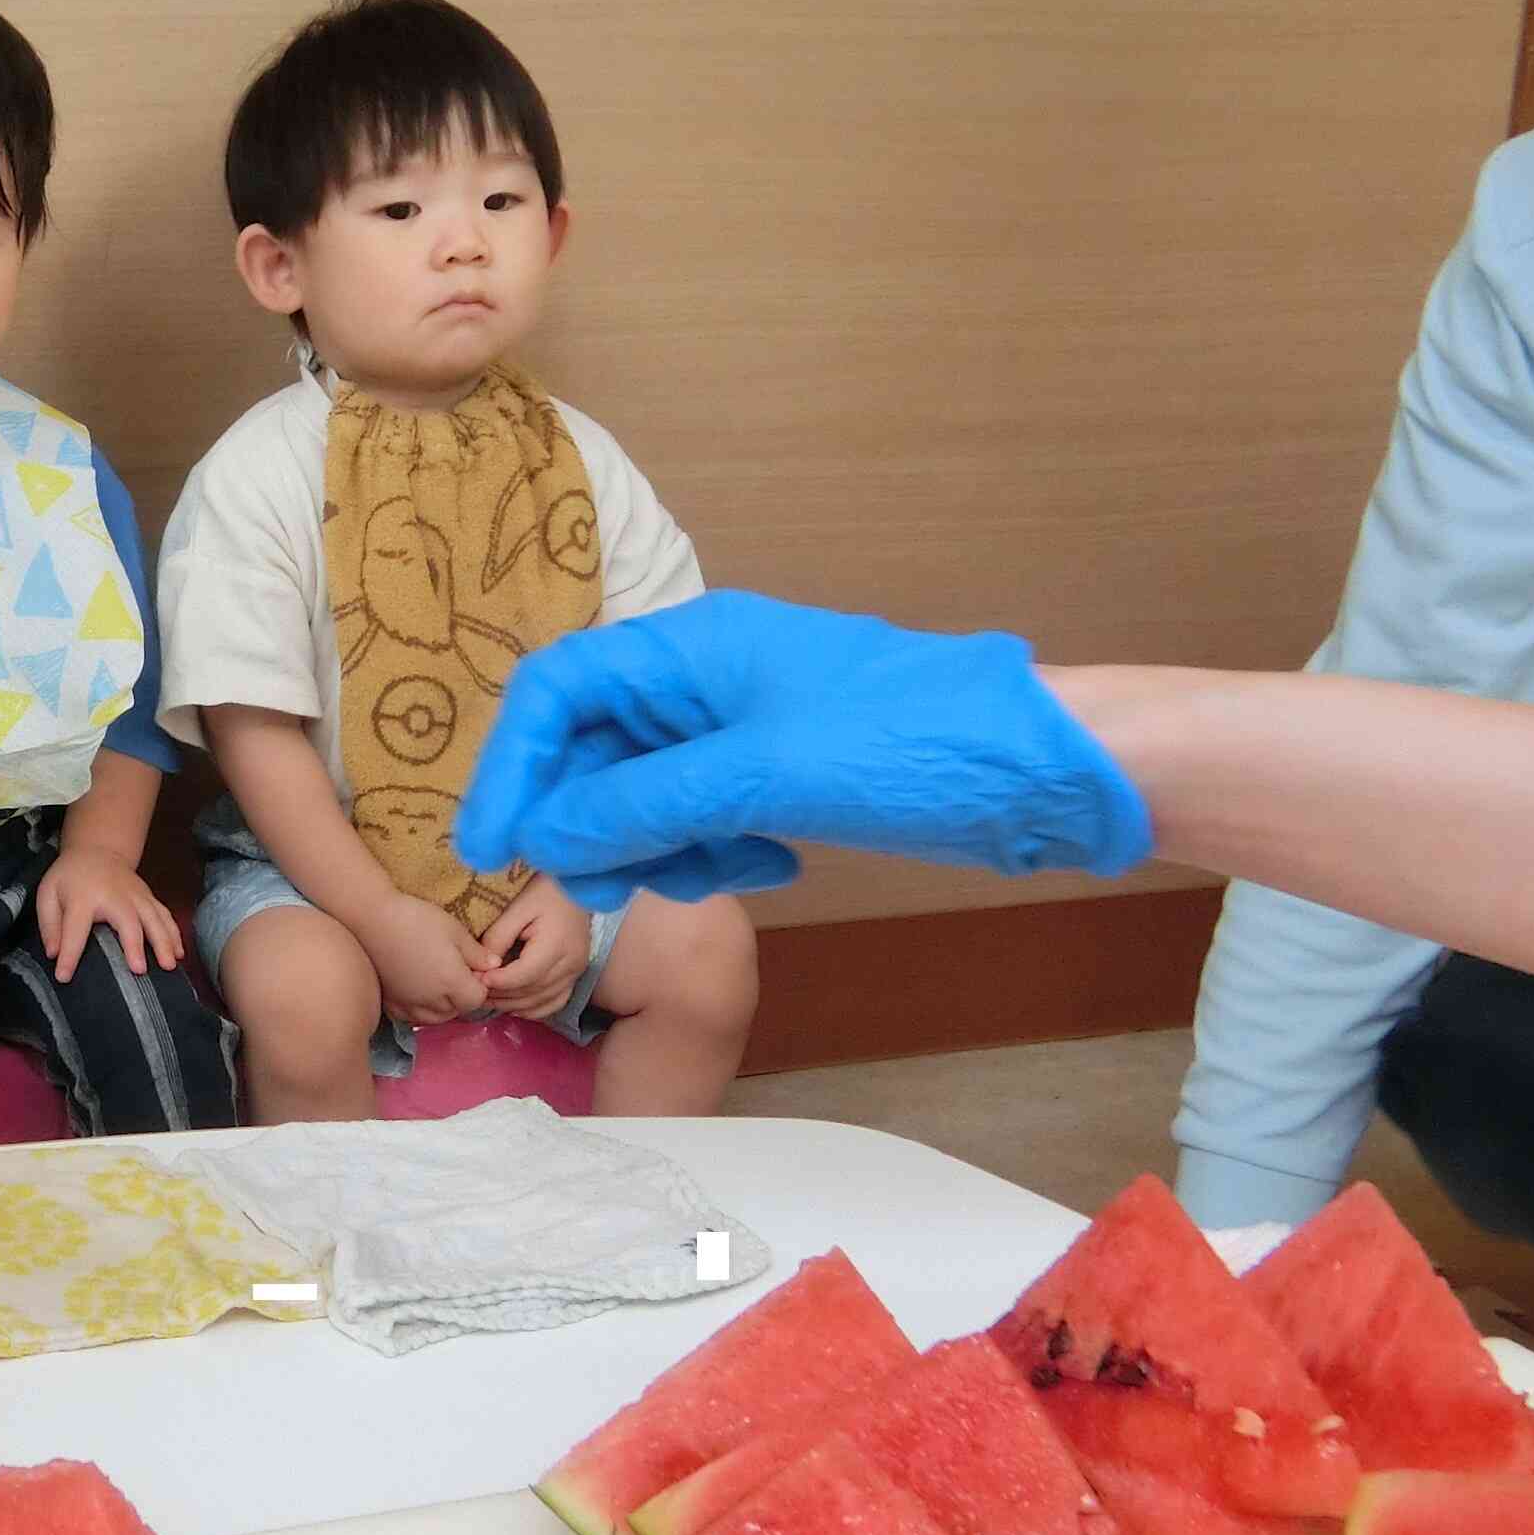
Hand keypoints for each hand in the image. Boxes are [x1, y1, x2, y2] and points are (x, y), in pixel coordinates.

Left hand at [34, 846, 183, 981]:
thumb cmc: (70, 877)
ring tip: (168, 965)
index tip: (64, 976)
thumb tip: (54, 954)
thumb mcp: (48, 894)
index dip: (70, 954)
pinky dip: (174, 934)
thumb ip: (49, 924)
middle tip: (139, 970)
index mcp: (83, 897)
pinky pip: (165, 916)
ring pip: (154, 918)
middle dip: (134, 945)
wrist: (98, 850)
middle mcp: (114, 895)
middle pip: (127, 920)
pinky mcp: (149, 898)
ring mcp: (136, 896)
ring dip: (163, 942)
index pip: (75, 928)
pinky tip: (180, 954)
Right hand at [363, 892, 490, 1029]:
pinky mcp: (390, 1003)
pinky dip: (420, 1010)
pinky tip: (418, 992)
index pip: (477, 999)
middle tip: (455, 972)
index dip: (479, 984)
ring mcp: (409, 1004)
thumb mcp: (454, 929)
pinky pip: (412, 1018)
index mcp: (451, 982)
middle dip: (463, 996)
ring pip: (436, 1018)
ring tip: (438, 983)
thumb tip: (494, 966)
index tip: (472, 967)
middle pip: (458, 1011)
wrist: (371, 919)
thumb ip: (476, 953)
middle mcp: (432, 1000)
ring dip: (443, 1006)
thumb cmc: (416, 918)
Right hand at [454, 590, 1154, 911]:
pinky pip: (698, 819)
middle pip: (590, 750)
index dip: (511, 767)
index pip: (555, 692)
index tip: (491, 849)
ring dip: (656, 847)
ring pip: (640, 796)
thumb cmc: (908, 743)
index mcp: (689, 645)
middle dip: (590, 822)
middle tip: (606, 890)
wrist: (1042, 770)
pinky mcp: (775, 776)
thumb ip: (642, 804)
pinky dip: (711, 851)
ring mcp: (739, 730)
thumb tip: (544, 838)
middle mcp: (701, 679)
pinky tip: (770, 864)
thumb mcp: (760, 773)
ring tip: (719, 872)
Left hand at [476, 878, 591, 1017]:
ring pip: (543, 1001)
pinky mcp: (577, 974)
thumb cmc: (545, 890)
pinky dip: (534, 1009)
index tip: (476, 979)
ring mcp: (577, 972)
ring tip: (489, 998)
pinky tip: (514, 1006)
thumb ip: (499, 936)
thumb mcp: (517, 907)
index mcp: (557, 945)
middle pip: (533, 992)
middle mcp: (572, 964)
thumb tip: (485, 966)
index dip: (499, 982)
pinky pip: (556, 1002)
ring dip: (514, 1005)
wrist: (578, 885)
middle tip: (476, 991)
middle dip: (502, 996)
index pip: (524, 975)